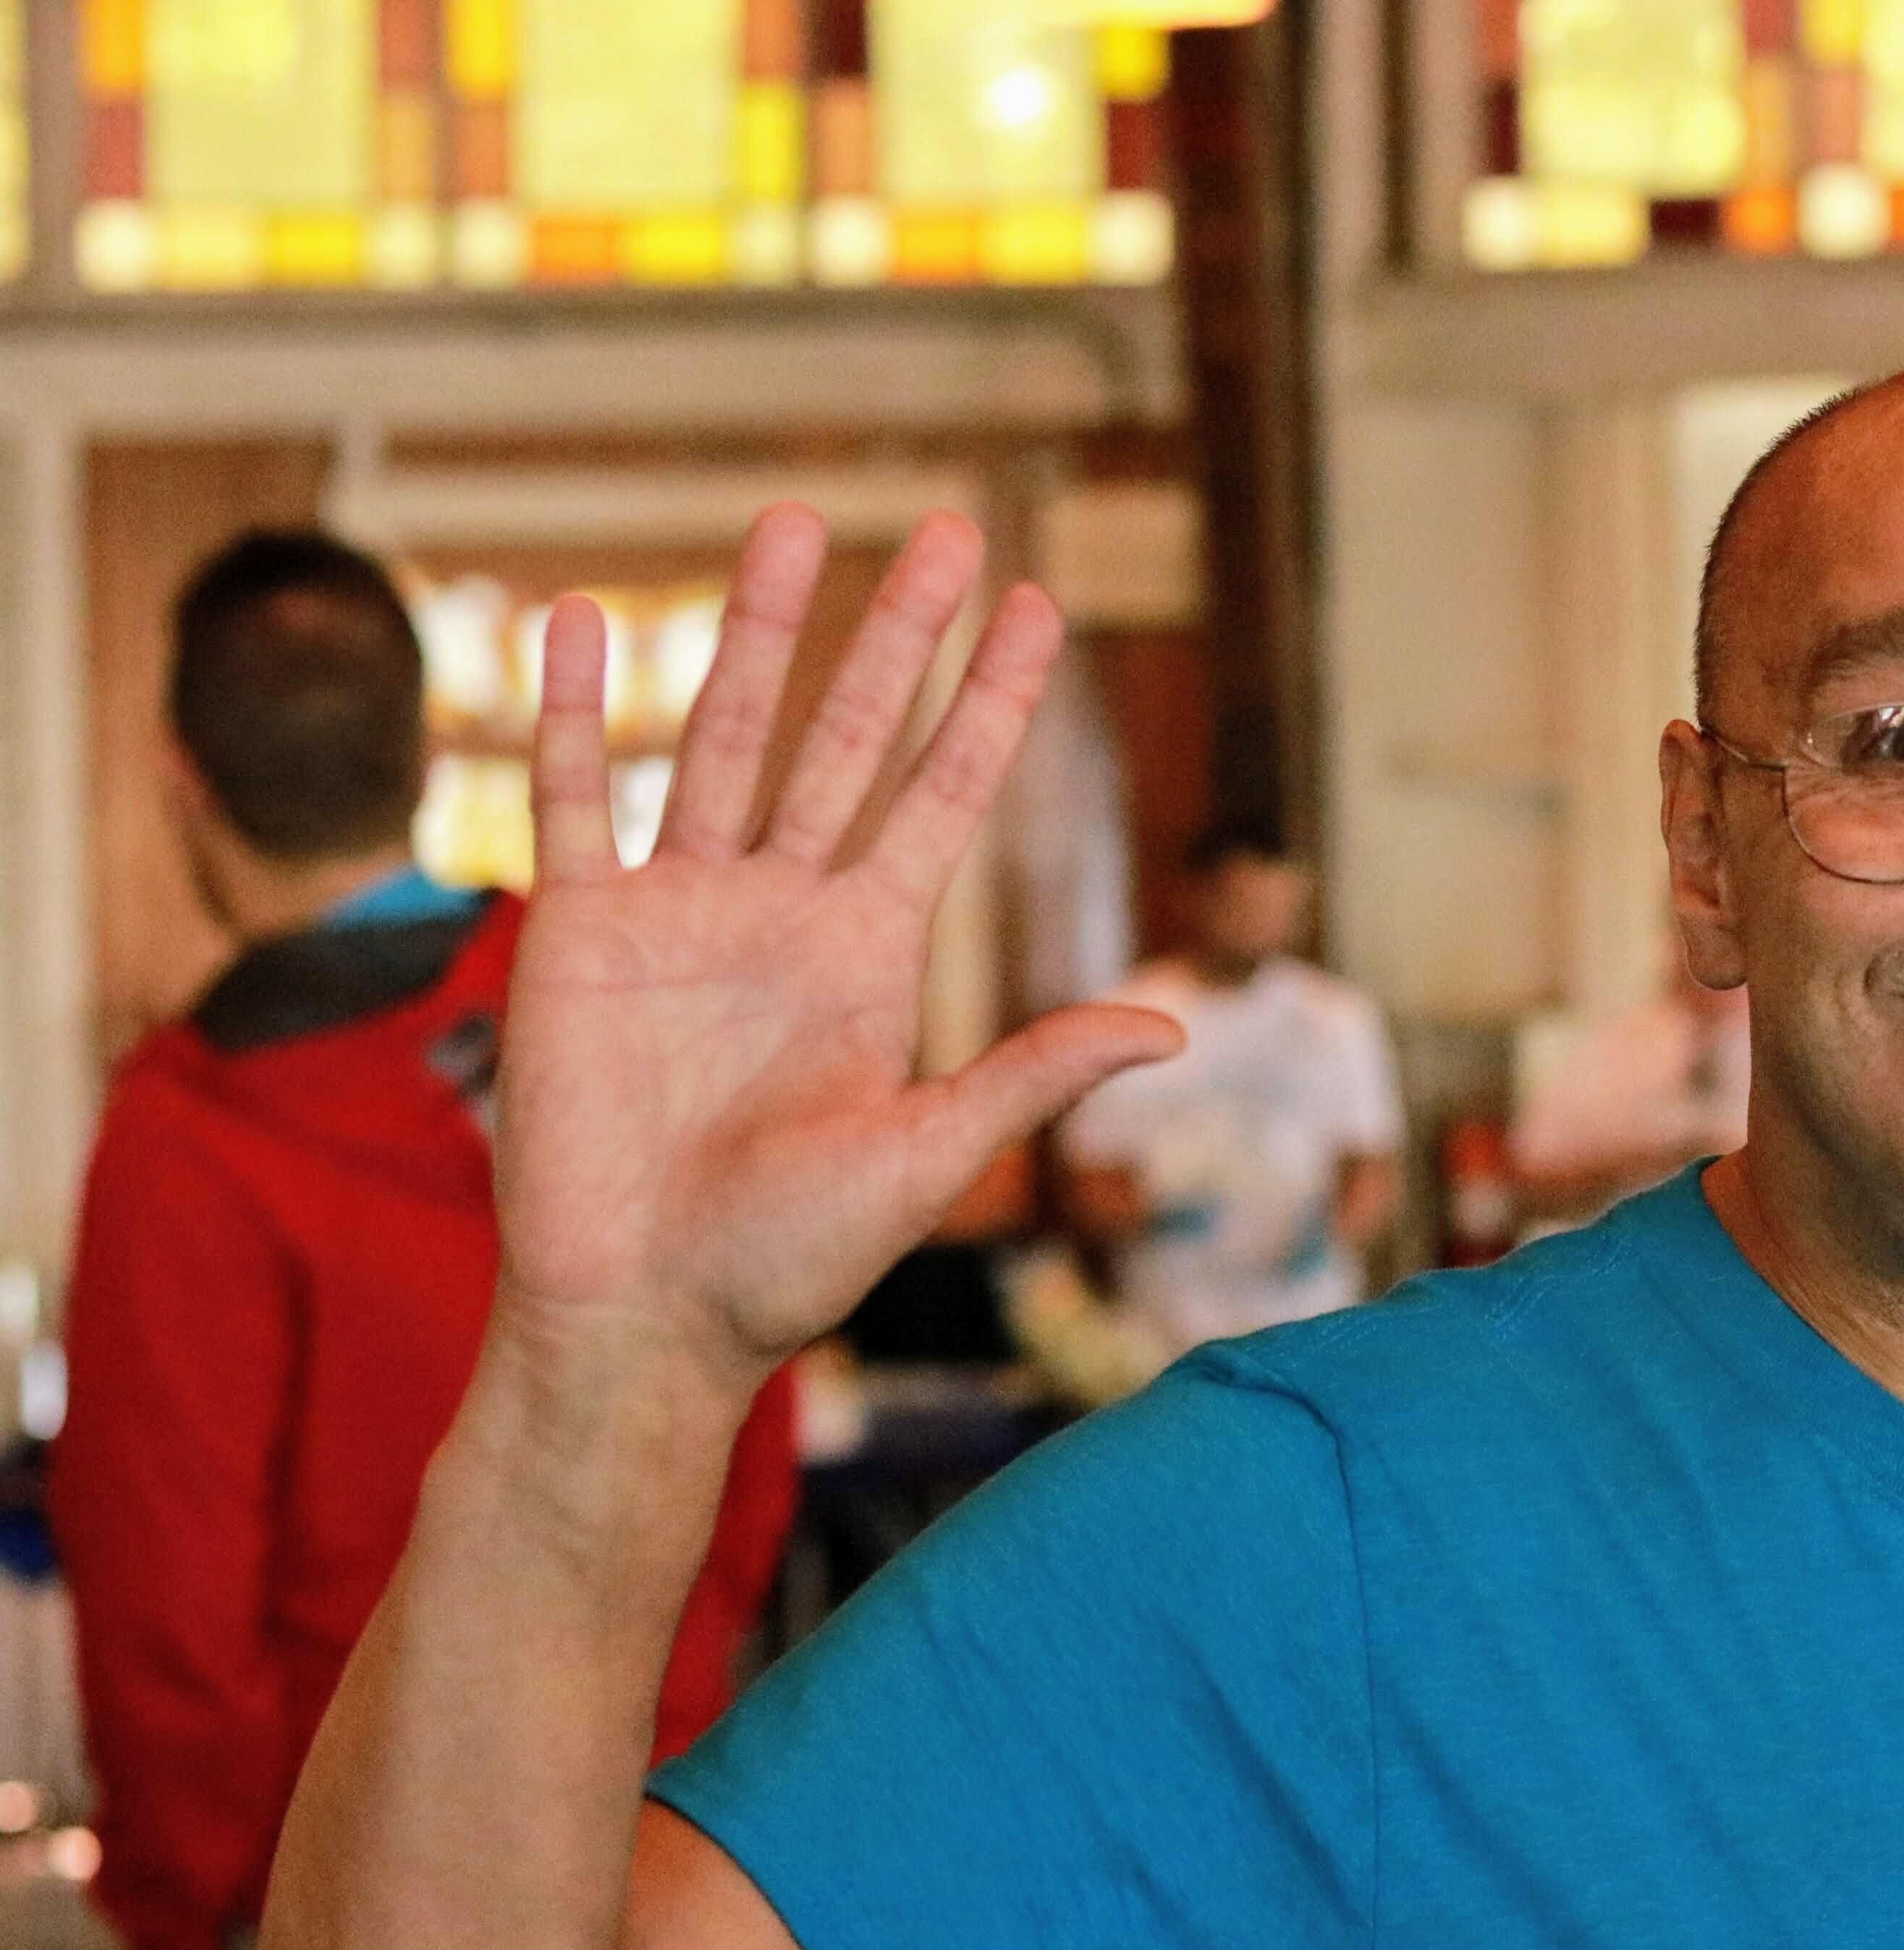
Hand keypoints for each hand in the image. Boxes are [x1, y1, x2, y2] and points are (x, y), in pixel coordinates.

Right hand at [491, 507, 1182, 1401]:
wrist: (645, 1316)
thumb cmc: (787, 1260)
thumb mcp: (928, 1157)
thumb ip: (1033, 1078)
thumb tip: (1166, 1024)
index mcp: (871, 954)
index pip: (945, 795)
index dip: (990, 704)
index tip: (1038, 607)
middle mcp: (782, 910)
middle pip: (850, 738)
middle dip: (899, 636)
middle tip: (950, 529)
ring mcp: (681, 910)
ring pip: (726, 737)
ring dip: (758, 631)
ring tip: (793, 521)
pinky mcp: (581, 934)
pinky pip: (579, 798)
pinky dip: (579, 712)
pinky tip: (588, 618)